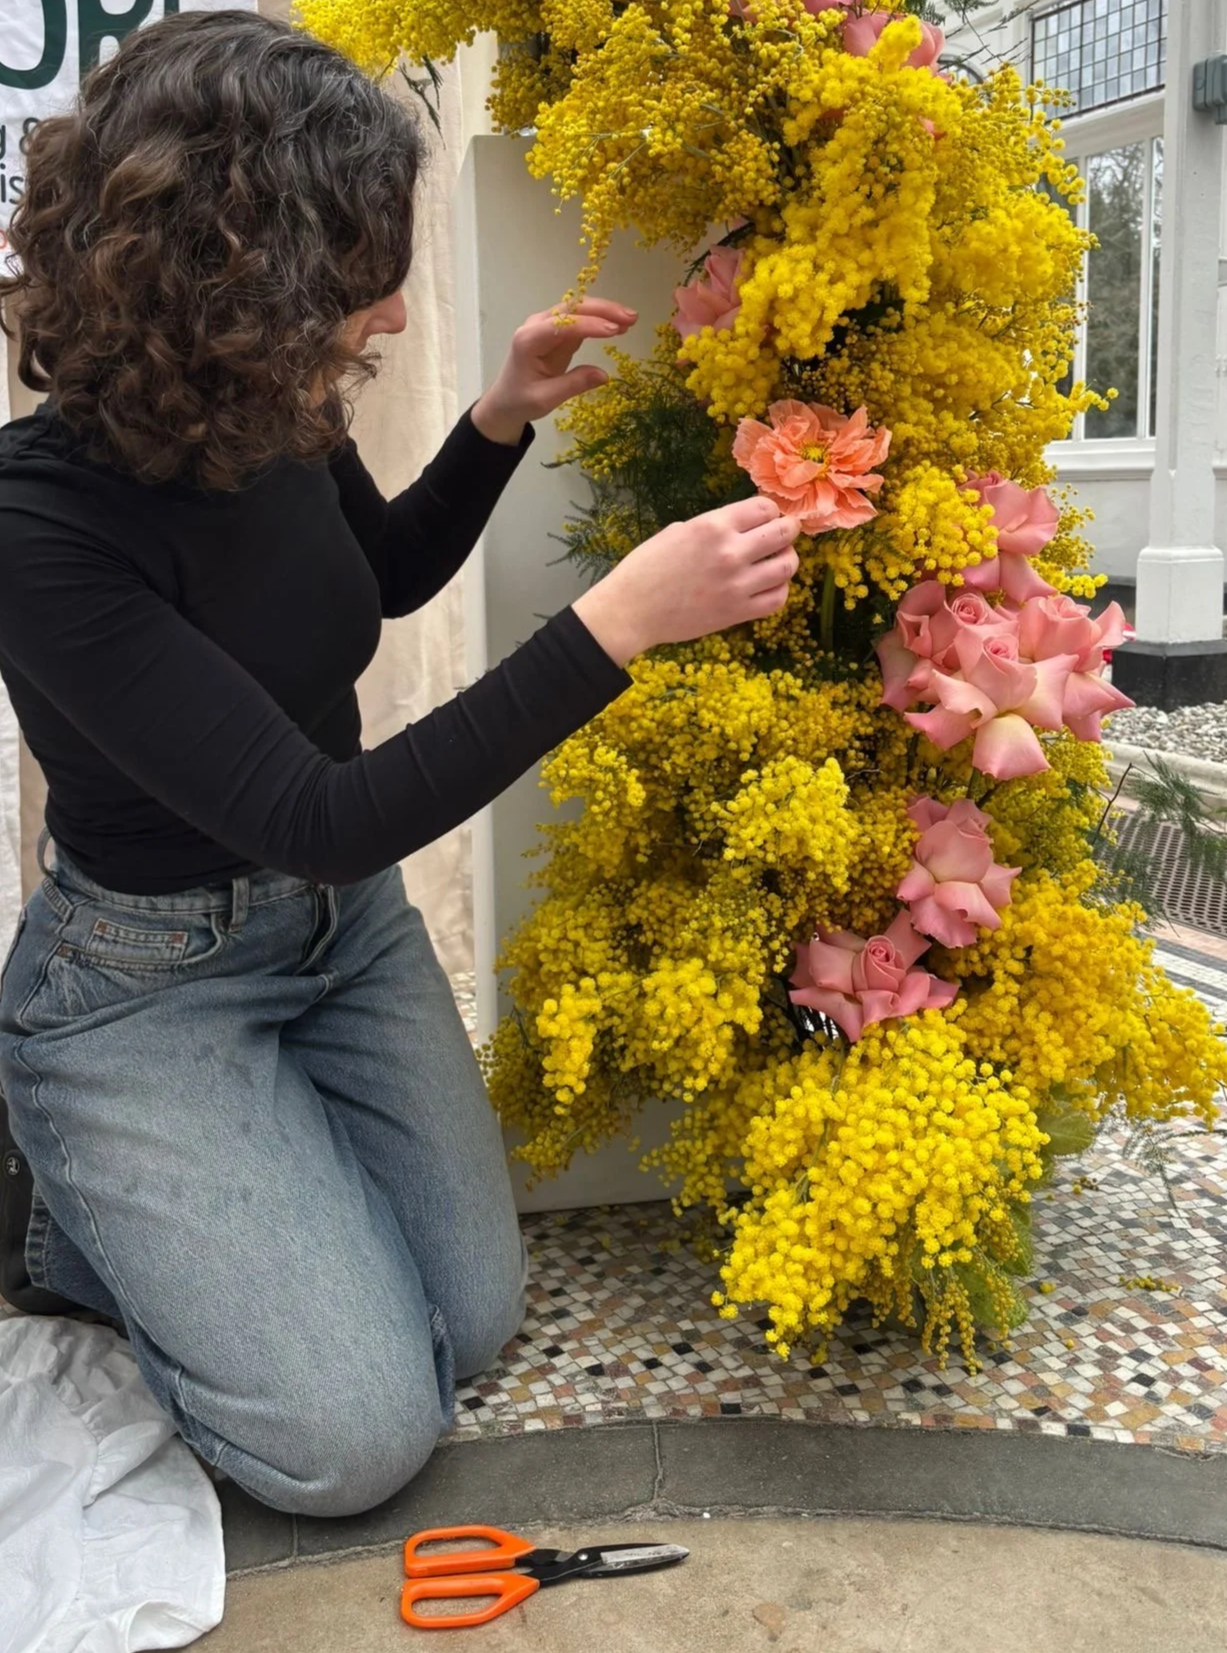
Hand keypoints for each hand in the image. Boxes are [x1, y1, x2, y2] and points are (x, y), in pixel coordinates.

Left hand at [471, 298, 636, 445]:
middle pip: (572, 308)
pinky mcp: (556, 332)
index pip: (562, 326)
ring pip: (578, 310)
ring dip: (604, 312)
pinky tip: (618, 325)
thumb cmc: (520, 401)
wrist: (505, 402)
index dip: (589, 325)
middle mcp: (536, 326)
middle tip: (631, 318)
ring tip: (630, 320)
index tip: (614, 329)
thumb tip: (604, 375)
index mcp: (528, 341)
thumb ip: (573, 385)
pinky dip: (599, 320)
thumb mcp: (545, 399)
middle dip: (602, 310)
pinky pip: (579, 320)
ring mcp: (546, 326)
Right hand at [572, 496, 800, 666]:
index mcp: (713, 525)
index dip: (770, 511)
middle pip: (783, 533)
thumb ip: (712, 527)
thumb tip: (738, 527)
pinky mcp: (738, 612)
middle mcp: (731, 551)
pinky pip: (777, 599)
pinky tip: (769, 586)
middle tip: (784, 534)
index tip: (768, 516)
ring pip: (787, 566)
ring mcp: (737, 584)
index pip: (765, 507)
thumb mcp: (676, 531)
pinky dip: (780, 590)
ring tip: (779, 561)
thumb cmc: (645, 568)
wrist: (631, 610)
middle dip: (788, 530)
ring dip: (788, 560)